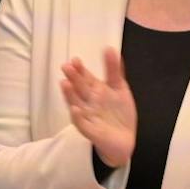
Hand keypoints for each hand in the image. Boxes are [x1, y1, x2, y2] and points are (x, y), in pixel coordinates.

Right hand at [60, 48, 135, 168]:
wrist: (124, 139)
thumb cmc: (119, 113)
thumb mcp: (120, 88)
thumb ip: (114, 70)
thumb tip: (111, 49)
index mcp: (95, 91)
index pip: (85, 77)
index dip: (80, 69)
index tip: (75, 60)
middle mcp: (88, 101)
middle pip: (79, 88)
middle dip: (73, 78)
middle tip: (67, 67)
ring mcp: (87, 116)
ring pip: (76, 103)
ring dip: (70, 95)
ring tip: (65, 84)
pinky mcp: (90, 130)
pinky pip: (82, 123)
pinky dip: (78, 117)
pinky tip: (76, 109)